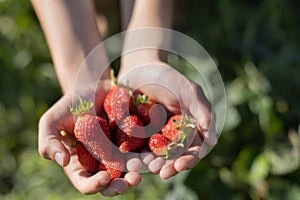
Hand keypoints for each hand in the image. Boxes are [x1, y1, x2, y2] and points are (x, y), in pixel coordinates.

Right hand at [38, 91, 141, 195]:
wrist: (90, 87)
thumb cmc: (67, 105)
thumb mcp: (51, 122)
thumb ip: (49, 143)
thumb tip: (62, 161)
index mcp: (80, 165)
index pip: (86, 183)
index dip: (94, 185)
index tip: (104, 178)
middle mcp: (99, 164)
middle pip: (110, 182)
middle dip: (121, 184)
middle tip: (132, 180)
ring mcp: (116, 153)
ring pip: (128, 170)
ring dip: (139, 172)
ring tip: (148, 168)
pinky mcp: (130, 141)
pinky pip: (140, 151)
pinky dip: (147, 154)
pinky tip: (155, 154)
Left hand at [118, 62, 216, 178]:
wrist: (142, 66)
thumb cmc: (169, 78)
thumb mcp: (190, 92)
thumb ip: (204, 114)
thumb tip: (212, 141)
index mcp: (188, 129)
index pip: (192, 150)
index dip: (188, 160)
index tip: (180, 165)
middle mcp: (171, 136)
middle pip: (172, 158)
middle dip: (168, 166)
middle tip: (161, 171)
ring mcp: (152, 136)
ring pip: (153, 156)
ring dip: (151, 164)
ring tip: (146, 167)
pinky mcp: (134, 133)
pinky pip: (134, 148)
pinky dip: (134, 156)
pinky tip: (131, 160)